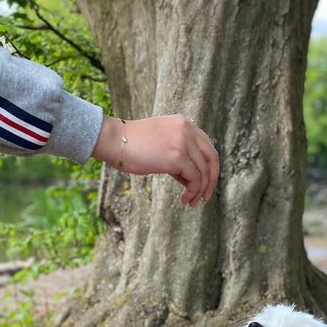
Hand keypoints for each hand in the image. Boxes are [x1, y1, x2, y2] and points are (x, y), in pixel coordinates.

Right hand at [92, 114, 218, 206]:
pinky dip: (192, 192)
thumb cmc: (132, 146)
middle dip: (211, 180)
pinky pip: (195, 179)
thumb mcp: (161, 146)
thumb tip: (191, 180)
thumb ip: (178, 158)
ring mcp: (183, 142)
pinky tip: (184, 199)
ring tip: (190, 202)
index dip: (209, 167)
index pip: (207, 146)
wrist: (115, 141)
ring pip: (203, 171)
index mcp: (184, 124)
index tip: (204, 183)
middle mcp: (187, 130)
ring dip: (199, 191)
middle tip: (205, 197)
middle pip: (212, 158)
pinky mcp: (177, 156)